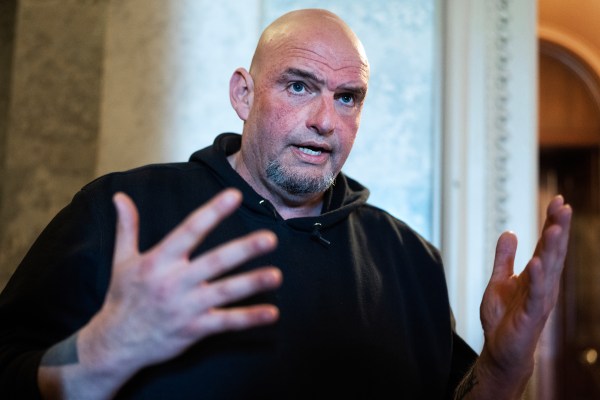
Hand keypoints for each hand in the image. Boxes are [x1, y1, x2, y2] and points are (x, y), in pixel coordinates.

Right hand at [48, 188, 281, 396]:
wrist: (115, 344)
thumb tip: (120, 197)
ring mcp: (186, 307)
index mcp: (159, 260)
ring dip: (252, 284)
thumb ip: (127, 227)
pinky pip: (225, 323)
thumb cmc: (122, 297)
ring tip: (277, 276)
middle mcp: (174, 282)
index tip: (234, 195)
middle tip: (271, 238)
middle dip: (243, 250)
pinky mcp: (194, 329)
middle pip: (215, 262)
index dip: (212, 212)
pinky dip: (249, 319)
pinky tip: (272, 314)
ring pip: (225, 293)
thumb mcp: (122, 260)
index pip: (189, 230)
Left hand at [473, 195, 571, 397]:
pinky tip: (537, 263)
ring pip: (549, 270)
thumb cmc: (504, 317)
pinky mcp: (531, 314)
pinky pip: (536, 294)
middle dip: (558, 229)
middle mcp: (544, 284)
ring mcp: (540, 299)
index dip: (552, 223)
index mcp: (538, 274)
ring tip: (554, 227)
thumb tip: (509, 232)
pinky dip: (536, 278)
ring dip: (552, 249)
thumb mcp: (499, 281)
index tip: (557, 201)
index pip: (547, 244)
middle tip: (562, 206)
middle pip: (553, 252)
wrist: (501, 349)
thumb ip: (505, 258)